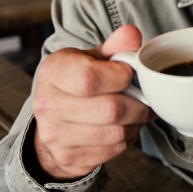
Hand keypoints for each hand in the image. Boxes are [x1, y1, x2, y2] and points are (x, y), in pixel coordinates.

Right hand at [30, 24, 154, 180]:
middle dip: (138, 104)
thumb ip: (113, 47)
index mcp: (53, 72)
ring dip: (136, 123)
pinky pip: (114, 150)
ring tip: (136, 113)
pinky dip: (128, 139)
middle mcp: (48, 104)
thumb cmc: (75, 84)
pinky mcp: (69, 157)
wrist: (52, 123)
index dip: (120, 77)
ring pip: (116, 132)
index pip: (90, 78)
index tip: (128, 74)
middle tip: (145, 99)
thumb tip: (131, 34)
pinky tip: (124, 128)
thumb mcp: (90, 59)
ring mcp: (56, 134)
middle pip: (110, 109)